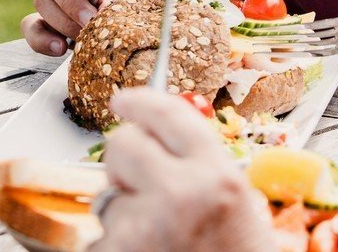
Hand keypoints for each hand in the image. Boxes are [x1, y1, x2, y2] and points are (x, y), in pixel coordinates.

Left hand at [90, 90, 273, 251]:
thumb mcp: (237, 201)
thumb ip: (200, 163)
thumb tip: (154, 132)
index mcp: (217, 175)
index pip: (168, 114)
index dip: (140, 101)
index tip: (124, 100)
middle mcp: (181, 194)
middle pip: (122, 143)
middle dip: (125, 161)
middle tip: (142, 186)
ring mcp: (144, 226)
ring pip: (107, 192)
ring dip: (123, 210)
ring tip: (156, 238)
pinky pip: (100, 233)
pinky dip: (114, 243)